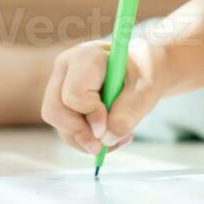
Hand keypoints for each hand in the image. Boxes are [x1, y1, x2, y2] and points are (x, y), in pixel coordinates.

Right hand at [40, 38, 169, 154]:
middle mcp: (66, 69)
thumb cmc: (146, 70)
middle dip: (80, 134)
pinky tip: (110, 137)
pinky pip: (66, 130)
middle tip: (103, 146)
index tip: (107, 127)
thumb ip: (129, 112)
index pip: (74, 94)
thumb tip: (106, 139)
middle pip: (55, 111)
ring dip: (85, 141)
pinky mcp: (64, 103)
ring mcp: (60, 86)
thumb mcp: (147, 89)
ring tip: (118, 139)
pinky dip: (85, 140)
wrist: (145, 68)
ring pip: (59, 124)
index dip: (90, 115)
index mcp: (86, 57)